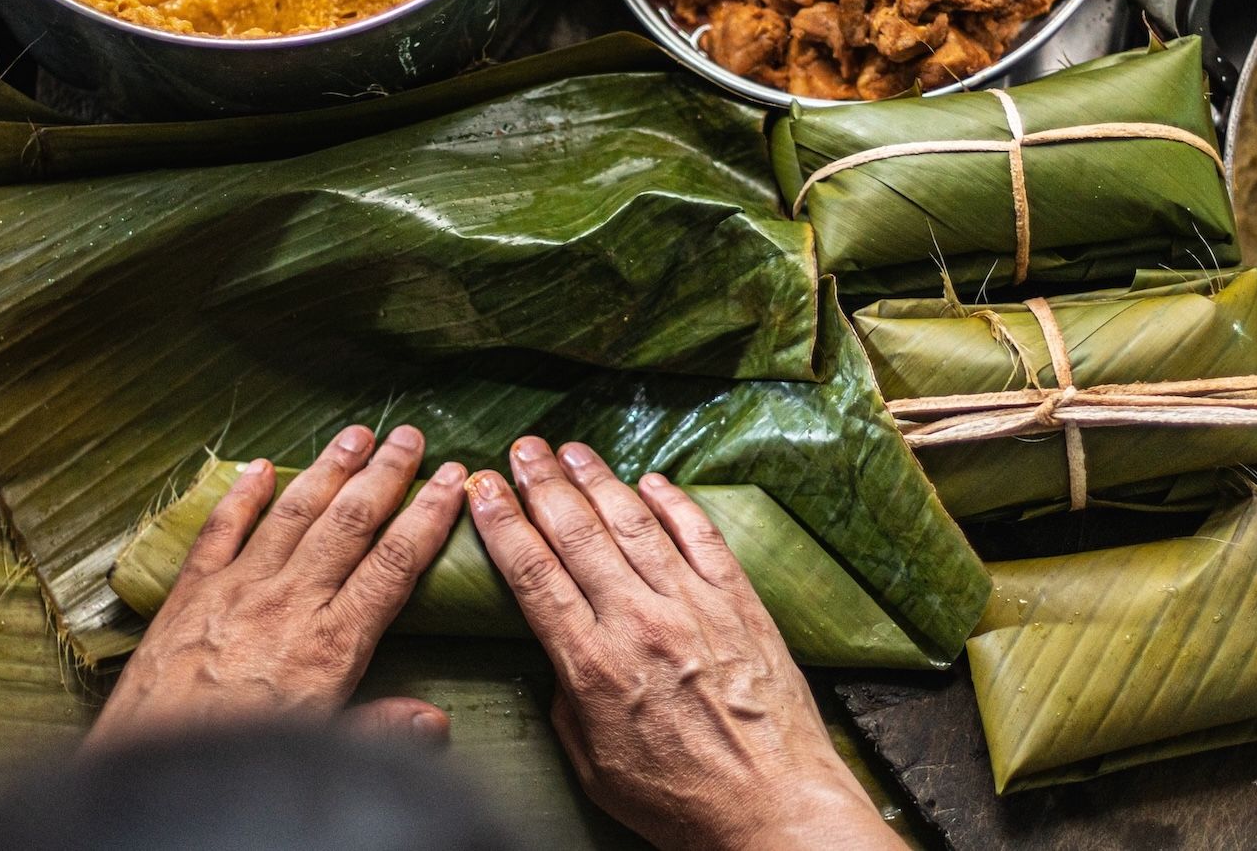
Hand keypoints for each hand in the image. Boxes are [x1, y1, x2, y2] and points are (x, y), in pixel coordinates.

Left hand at [84, 424, 467, 751]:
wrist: (157, 772)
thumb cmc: (244, 761)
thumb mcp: (326, 748)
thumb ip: (382, 727)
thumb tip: (435, 722)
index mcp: (333, 642)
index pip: (394, 563)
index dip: (428, 517)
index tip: (452, 481)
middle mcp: (290, 603)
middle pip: (349, 523)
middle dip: (384, 474)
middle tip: (410, 436)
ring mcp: (238, 590)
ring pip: (293, 515)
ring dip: (328, 470)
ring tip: (356, 434)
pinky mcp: (191, 594)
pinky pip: (220, 531)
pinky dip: (242, 496)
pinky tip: (261, 466)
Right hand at [465, 437, 900, 850]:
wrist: (774, 808)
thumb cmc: (681, 801)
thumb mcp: (594, 766)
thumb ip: (567, 703)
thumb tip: (559, 657)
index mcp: (594, 666)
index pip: (534, 575)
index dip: (503, 523)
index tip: (482, 488)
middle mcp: (641, 623)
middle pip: (578, 534)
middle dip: (542, 484)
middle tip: (522, 449)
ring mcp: (695, 607)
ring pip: (635, 524)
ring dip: (598, 480)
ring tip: (572, 451)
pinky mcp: (740, 603)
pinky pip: (701, 537)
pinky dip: (673, 503)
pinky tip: (650, 482)